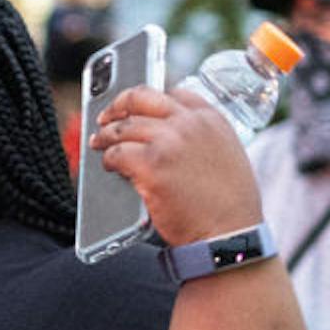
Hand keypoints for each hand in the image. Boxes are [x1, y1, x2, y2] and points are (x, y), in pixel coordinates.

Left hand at [89, 86, 262, 244]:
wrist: (230, 235)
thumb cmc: (230, 207)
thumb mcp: (227, 157)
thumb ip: (202, 139)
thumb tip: (170, 138)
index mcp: (211, 119)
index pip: (173, 93)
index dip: (149, 100)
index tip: (136, 107)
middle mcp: (189, 123)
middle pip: (141, 98)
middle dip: (118, 105)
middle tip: (106, 117)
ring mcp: (169, 142)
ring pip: (123, 127)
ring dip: (106, 135)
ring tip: (99, 143)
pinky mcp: (150, 165)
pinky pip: (116, 154)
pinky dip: (108, 159)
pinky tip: (108, 165)